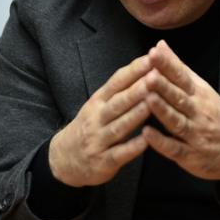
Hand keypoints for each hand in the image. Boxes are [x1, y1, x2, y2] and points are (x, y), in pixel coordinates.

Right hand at [49, 55, 151, 186]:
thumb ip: (119, 89)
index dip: (134, 70)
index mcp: (98, 101)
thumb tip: (145, 66)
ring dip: (136, 114)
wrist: (63, 159)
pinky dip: (133, 147)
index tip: (152, 57)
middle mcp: (96, 118)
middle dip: (137, 89)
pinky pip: (119, 153)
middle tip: (155, 76)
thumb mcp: (98, 105)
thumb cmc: (90, 127)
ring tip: (153, 103)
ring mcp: (98, 140)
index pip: (116, 82)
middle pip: (118, 102)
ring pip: (119, 126)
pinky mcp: (103, 162)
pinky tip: (147, 140)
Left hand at [141, 40, 219, 179]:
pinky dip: (161, 141)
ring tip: (148, 99)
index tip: (154, 53)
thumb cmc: (217, 115)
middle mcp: (198, 112)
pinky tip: (147, 133)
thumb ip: (178, 68)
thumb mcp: (202, 89)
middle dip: (164, 86)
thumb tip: (160, 45)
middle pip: (179, 97)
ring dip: (162, 110)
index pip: (182, 77)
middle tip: (149, 74)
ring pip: (177, 121)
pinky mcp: (190, 155)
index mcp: (199, 94)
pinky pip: (175, 148)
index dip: (168, 65)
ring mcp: (195, 134)